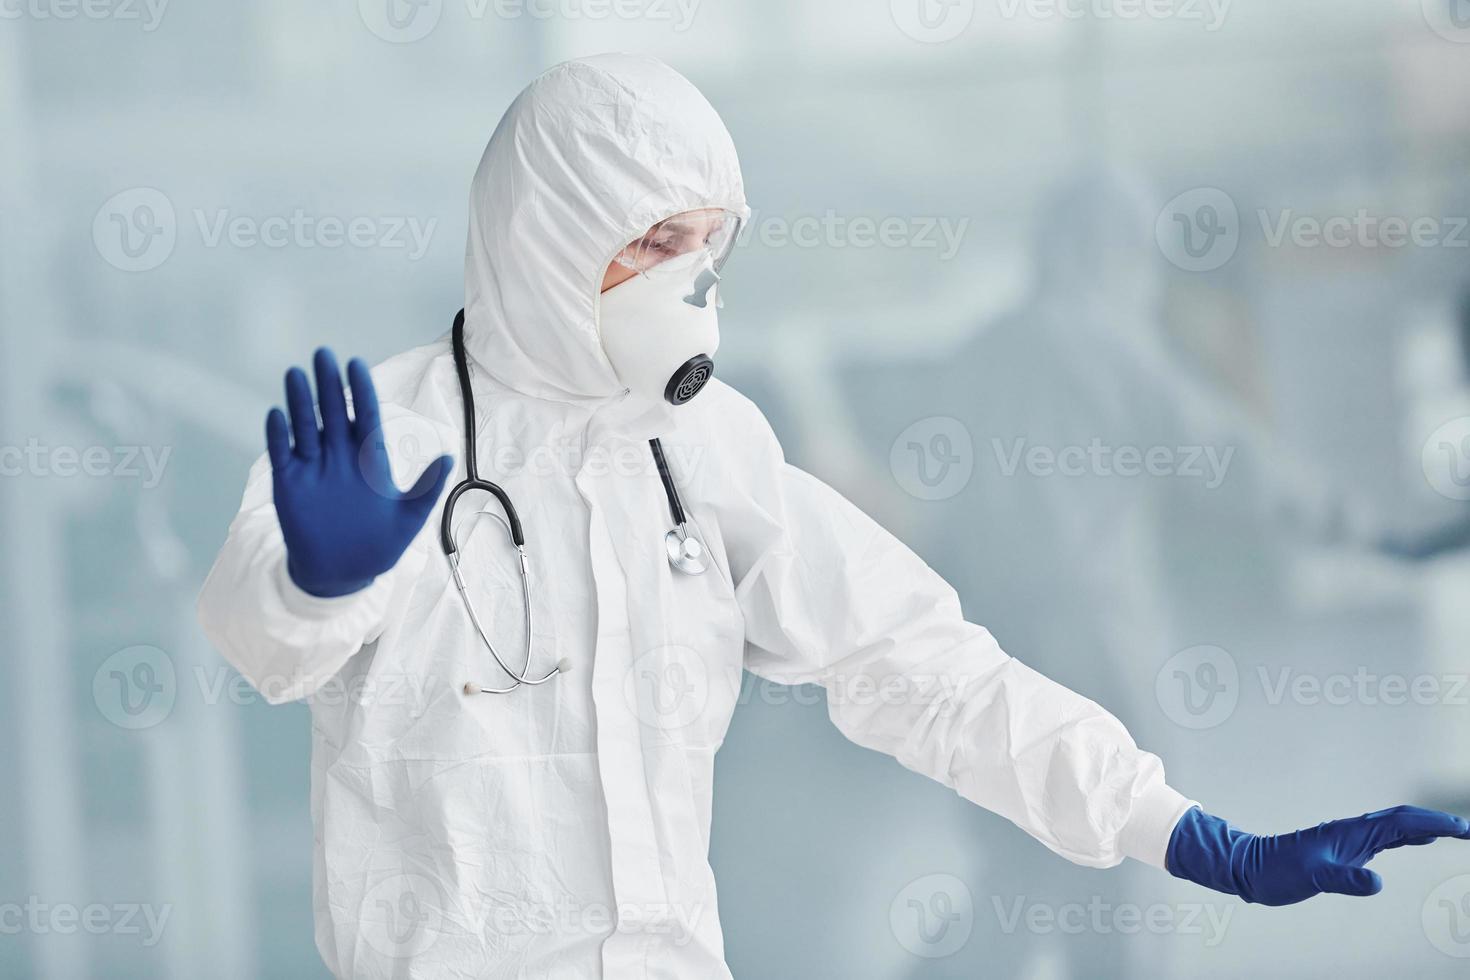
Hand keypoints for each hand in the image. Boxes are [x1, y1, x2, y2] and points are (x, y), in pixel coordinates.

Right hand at [267, 348, 451, 596]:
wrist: (341, 574)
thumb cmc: (378, 545)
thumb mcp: (408, 520)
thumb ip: (427, 489)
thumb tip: (448, 457)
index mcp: (370, 461)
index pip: (365, 417)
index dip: (361, 391)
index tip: (356, 364)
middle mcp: (340, 458)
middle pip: (333, 413)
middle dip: (329, 385)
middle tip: (323, 353)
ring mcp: (313, 469)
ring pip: (305, 426)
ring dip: (299, 401)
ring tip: (295, 373)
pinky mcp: (289, 484)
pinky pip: (281, 454)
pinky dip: (278, 435)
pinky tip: (276, 414)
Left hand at [1167, 804, 1469, 905]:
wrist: (1248, 867)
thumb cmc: (1276, 872)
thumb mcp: (1312, 878)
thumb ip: (1344, 880)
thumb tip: (1377, 883)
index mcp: (1351, 833)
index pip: (1402, 823)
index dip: (1434, 824)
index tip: (1463, 828)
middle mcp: (1353, 831)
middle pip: (1403, 819)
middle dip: (1437, 821)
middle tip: (1468, 829)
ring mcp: (1349, 838)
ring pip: (1395, 826)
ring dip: (1426, 825)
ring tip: (1454, 830)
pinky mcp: (1343, 848)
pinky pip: (1384, 837)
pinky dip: (1407, 835)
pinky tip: (1416, 840)